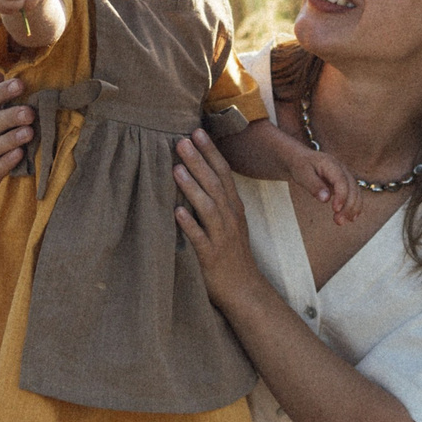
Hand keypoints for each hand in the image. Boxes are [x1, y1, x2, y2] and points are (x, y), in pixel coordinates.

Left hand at [172, 130, 268, 306]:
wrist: (245, 290)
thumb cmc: (232, 255)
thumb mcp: (228, 223)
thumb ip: (215, 201)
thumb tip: (196, 176)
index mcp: (233, 208)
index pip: (223, 173)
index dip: (211, 152)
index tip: (197, 131)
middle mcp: (230, 218)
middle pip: (215, 184)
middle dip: (199, 161)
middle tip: (181, 140)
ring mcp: (222, 237)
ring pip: (208, 207)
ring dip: (192, 187)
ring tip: (176, 169)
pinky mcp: (212, 256)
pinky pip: (200, 238)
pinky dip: (189, 225)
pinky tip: (177, 212)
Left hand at [293, 145, 359, 224]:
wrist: (302, 158)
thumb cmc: (301, 166)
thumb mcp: (302, 174)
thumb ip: (314, 185)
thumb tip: (325, 199)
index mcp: (331, 164)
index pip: (341, 180)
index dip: (341, 195)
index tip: (335, 209)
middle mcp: (342, 169)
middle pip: (352, 188)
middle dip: (348, 206)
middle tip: (338, 221)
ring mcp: (345, 175)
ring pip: (356, 192)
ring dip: (352, 208)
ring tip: (342, 222)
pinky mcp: (345, 182)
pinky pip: (355, 194)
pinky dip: (355, 206)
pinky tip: (351, 218)